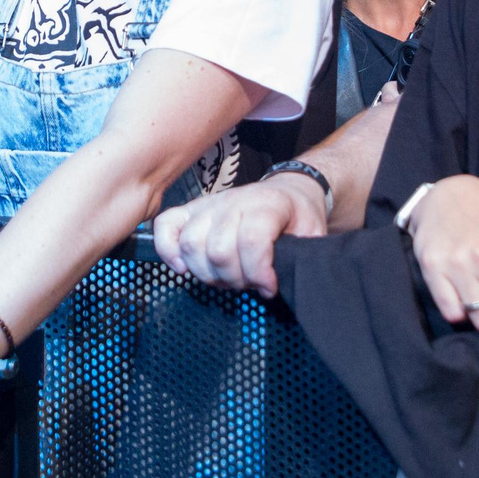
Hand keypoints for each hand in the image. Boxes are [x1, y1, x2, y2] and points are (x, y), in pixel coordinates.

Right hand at [151, 173, 326, 296]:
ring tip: (227, 277)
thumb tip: (285, 282)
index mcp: (267, 204)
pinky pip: (165, 226)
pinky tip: (184, 268)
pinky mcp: (190, 210)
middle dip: (235, 279)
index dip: (259, 273)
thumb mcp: (313, 233)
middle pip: (219, 250)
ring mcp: (208, 205)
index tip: (269, 287)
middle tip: (249, 283)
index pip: (252, 240)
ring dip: (208, 274)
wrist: (288, 190)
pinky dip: (168, 251)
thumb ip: (302, 257)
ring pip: (192, 245)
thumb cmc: (298, 216)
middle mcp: (233, 201)